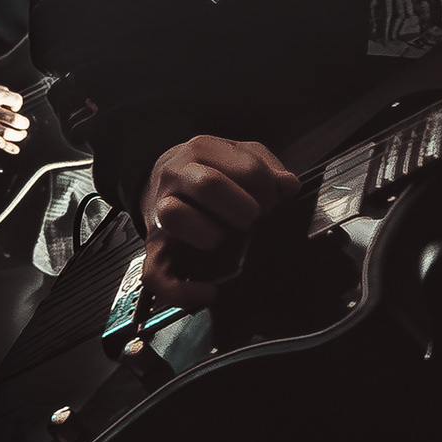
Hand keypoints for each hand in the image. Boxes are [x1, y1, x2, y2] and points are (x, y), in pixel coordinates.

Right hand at [0, 68, 29, 154]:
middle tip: (23, 124)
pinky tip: (14, 149)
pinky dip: (6, 146)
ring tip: (21, 134)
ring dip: (18, 135)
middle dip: (23, 123)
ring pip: (6, 132)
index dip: (18, 104)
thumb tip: (9, 102)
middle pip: (14, 119)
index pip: (16, 100)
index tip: (14, 106)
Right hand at [136, 135, 297, 307]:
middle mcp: (176, 176)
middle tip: (253, 219)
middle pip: (208, 185)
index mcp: (202, 150)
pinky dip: (183, 289)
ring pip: (173, 215)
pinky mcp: (154, 247)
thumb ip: (265, 167)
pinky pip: (155, 273)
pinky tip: (209, 291)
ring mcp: (160, 211)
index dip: (268, 188)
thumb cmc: (207, 172)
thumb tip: (288, 186)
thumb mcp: (238, 157)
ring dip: (209, 233)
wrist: (159, 183)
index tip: (270, 201)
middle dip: (243, 208)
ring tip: (224, 240)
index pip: (246, 166)